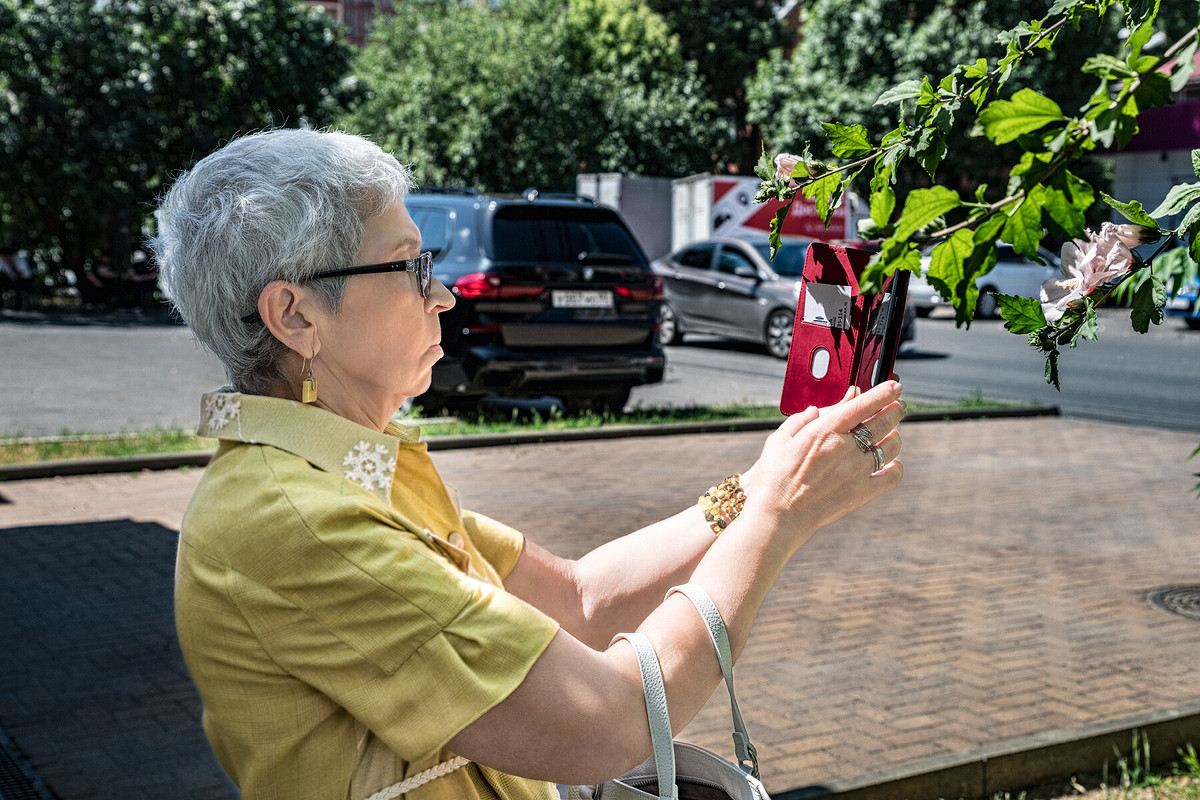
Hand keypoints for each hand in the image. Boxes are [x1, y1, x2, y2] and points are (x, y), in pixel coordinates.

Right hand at [742, 381, 904, 549]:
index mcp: (824, 431)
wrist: (778, 516)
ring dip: (894, 436)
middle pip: (883, 422)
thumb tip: (817, 410)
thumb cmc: (773, 478)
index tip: (895, 386)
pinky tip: (891, 463)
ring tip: (891, 434)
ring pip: (891, 447)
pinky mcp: (862, 493)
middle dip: (895, 410)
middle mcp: (845, 448)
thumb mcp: (778, 441)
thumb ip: (799, 421)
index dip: (883, 392)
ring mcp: (857, 472)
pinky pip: (892, 477)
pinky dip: (896, 467)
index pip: (863, 404)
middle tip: (897, 407)